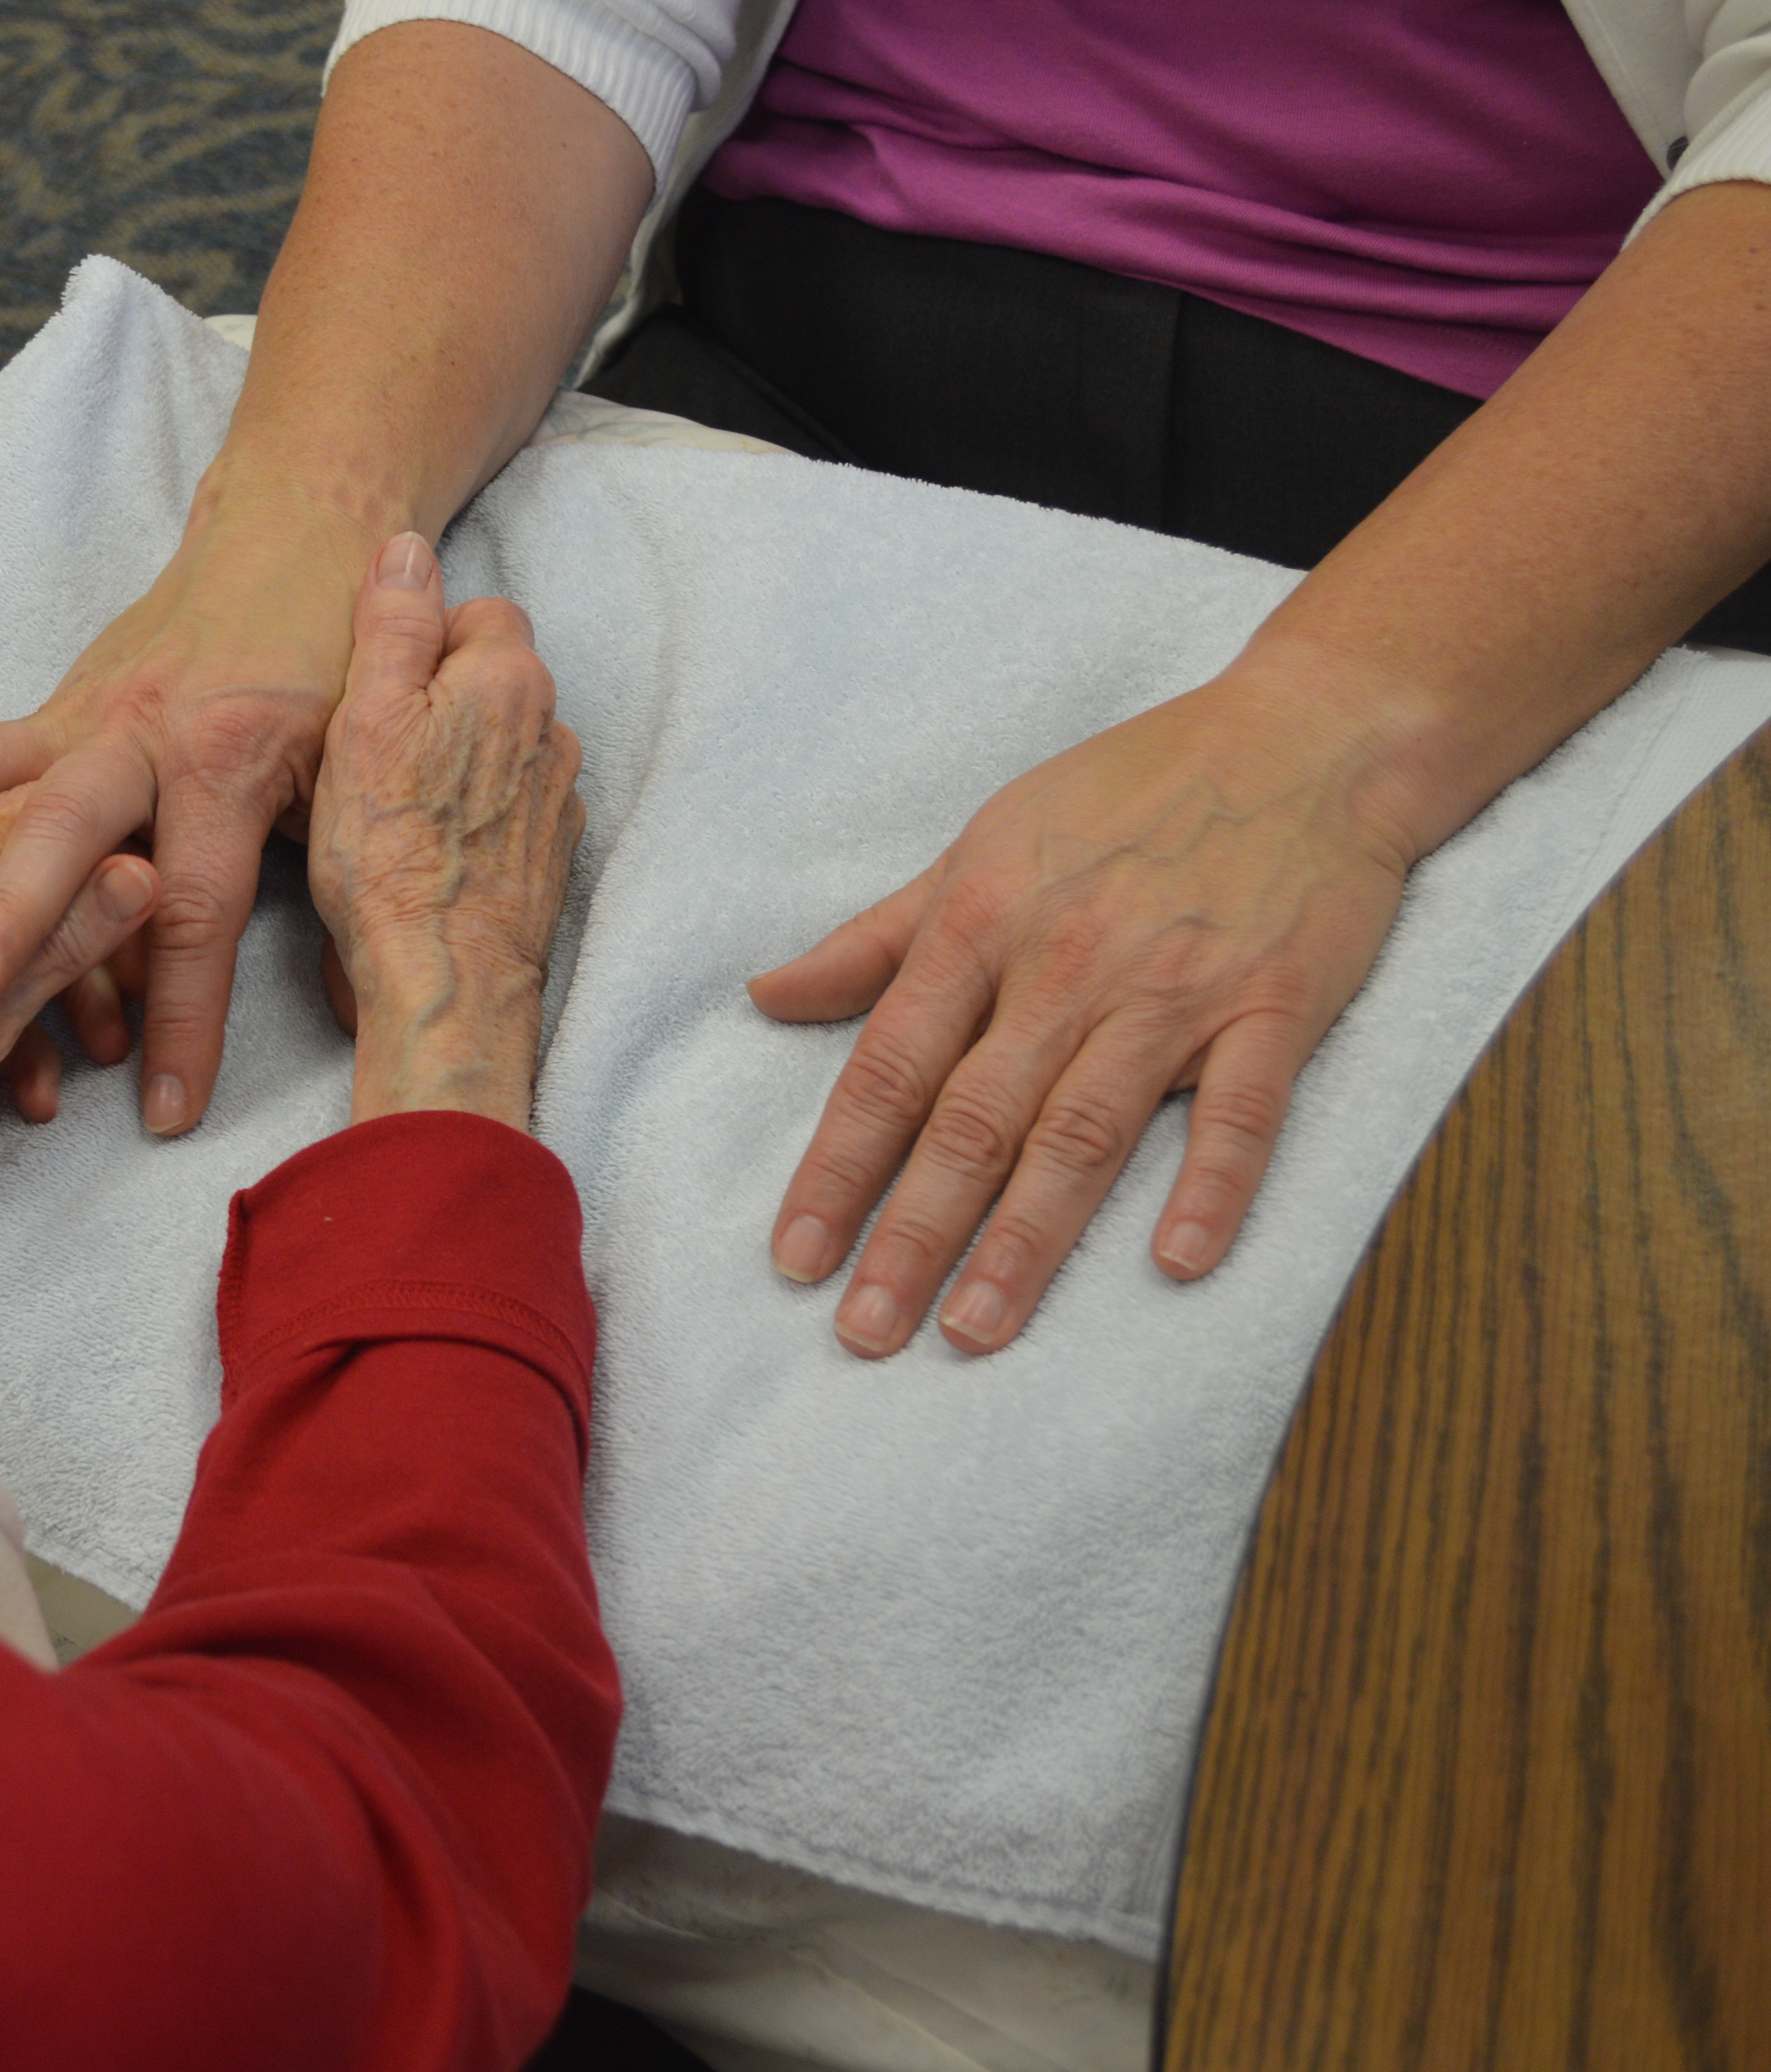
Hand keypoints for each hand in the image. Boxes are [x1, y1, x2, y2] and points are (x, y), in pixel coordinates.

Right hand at [0, 515, 366, 1138]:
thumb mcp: (359, 780)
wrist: (303, 536)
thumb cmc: (335, 669)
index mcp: (227, 762)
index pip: (195, 913)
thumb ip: (342, 892)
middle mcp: (140, 733)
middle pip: (61, 835)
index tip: (164, 1110)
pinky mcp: (51, 708)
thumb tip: (354, 1008)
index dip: (183, 1018)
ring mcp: (84, 716)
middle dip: (9, 924)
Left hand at [0, 788, 156, 1353]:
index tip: (164, 912)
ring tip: (98, 1058)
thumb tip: (139, 875)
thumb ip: (58, 943)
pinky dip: (8, 1017)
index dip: (118, 861)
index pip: (43, 814)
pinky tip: (36, 1087)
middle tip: (138, 994)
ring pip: (3, 922)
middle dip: (91, 936)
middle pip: (27, 866)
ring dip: (55, 989)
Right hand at [308, 533, 585, 1127]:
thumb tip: (408, 549)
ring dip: (460, 761)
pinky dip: (478, 817)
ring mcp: (559, 796)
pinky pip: (512, 807)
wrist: (445, 977)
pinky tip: (434, 849)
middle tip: (375, 756)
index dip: (420, 645)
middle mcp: (551, 730)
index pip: (479, 614)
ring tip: (401, 810)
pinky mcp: (552, 855)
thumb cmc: (389, 852)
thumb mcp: (362, 719)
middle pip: (493, 680)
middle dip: (441, 702)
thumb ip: (392, 625)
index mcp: (507, 679)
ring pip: (502, 746)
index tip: (375, 695)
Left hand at [753, 659, 1421, 1357]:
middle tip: (864, 1334)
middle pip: (972, 1121)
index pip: (889, 1068)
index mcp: (983, 924)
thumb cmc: (1128, 792)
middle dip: (912, 1233)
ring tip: (974, 1332)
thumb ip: (877, 937)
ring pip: (1084, 1133)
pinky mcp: (1276, 1007)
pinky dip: (1212, 1186)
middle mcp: (1066, 967)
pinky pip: (1241, 1111)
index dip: (837, 1168)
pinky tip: (1178, 1264)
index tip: (794, 1257)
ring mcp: (1174, 992)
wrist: (1305, 737)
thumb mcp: (981, 844)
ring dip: (1027, 1240)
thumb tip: (766, 996)